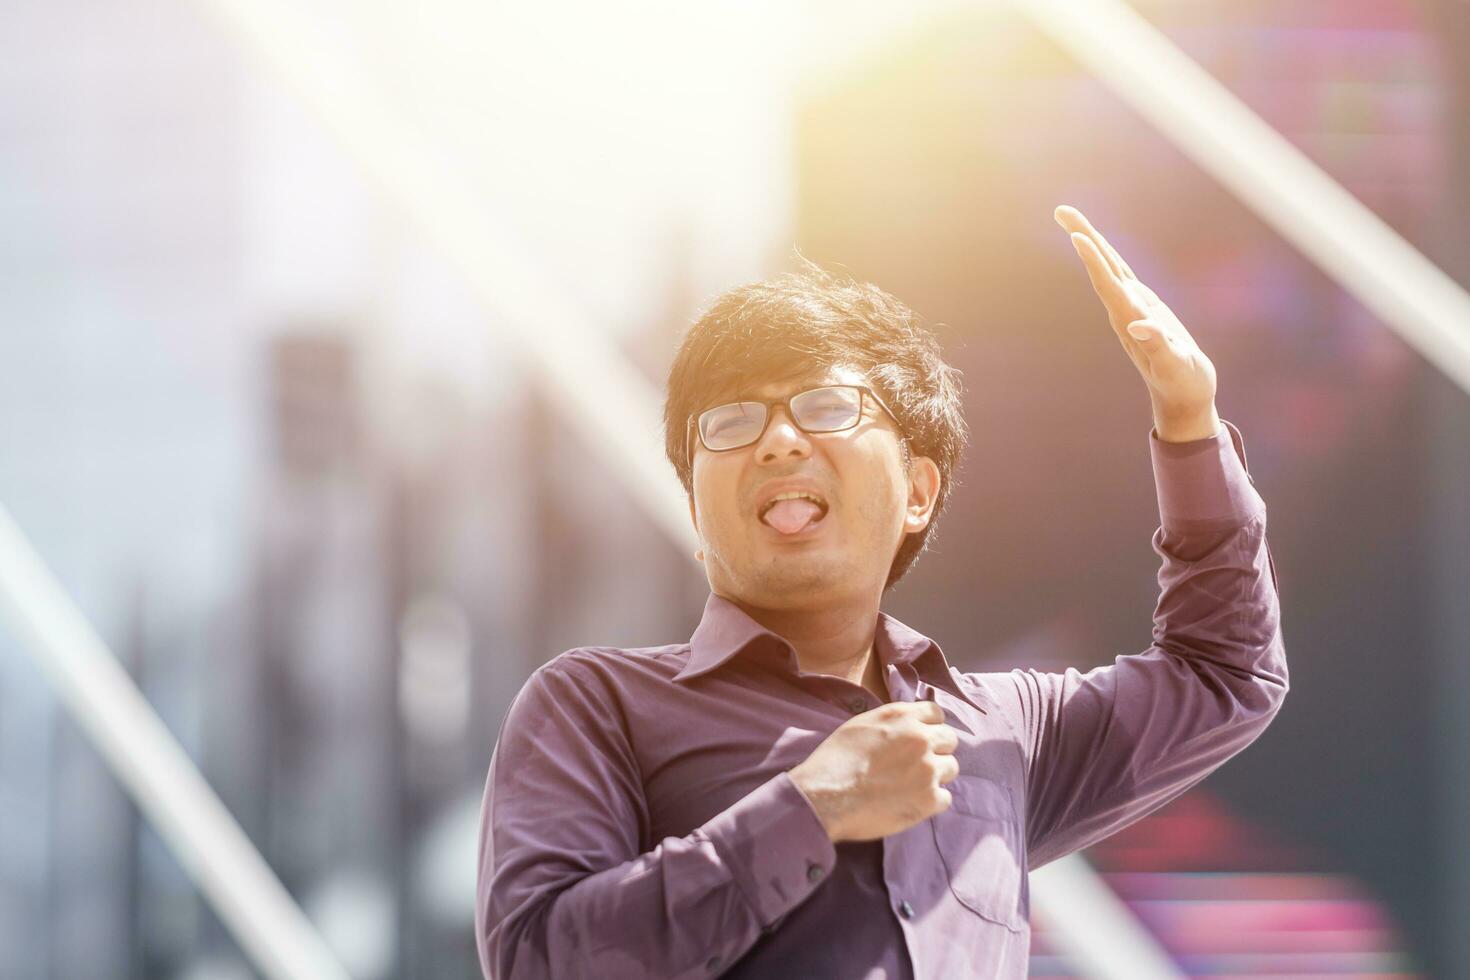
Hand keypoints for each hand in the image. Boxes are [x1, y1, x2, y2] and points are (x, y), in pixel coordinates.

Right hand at [788, 700, 958, 841]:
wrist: (826, 796)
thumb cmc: (834, 760)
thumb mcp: (860, 724)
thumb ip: (891, 723)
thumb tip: (906, 728)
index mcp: (903, 717)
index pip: (936, 713)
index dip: (929, 727)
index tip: (920, 739)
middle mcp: (921, 739)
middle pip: (949, 740)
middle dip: (937, 750)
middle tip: (916, 764)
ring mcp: (929, 770)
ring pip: (951, 768)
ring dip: (936, 776)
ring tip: (911, 785)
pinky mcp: (929, 800)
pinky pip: (945, 798)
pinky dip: (930, 802)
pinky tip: (909, 803)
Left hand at [1055, 205, 1220, 441]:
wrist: (1182, 398)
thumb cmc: (1183, 384)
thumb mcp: (1176, 367)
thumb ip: (1159, 346)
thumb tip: (1139, 326)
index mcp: (1131, 321)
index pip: (1108, 285)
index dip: (1093, 261)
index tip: (1076, 236)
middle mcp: (1125, 311)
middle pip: (1101, 267)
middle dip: (1082, 237)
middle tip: (1061, 209)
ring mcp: (1131, 308)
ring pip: (1109, 267)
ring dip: (1090, 242)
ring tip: (1071, 219)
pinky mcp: (1142, 308)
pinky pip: (1121, 275)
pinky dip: (1107, 256)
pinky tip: (1097, 245)